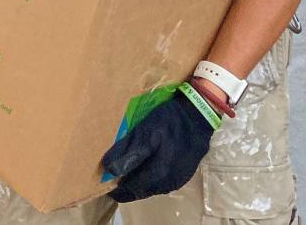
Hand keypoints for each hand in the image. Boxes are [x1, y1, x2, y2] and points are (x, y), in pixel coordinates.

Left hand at [101, 84, 219, 202]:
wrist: (198, 116)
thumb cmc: (168, 121)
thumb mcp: (143, 132)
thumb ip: (126, 152)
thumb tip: (109, 169)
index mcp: (159, 172)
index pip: (133, 189)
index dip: (119, 191)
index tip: (107, 189)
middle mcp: (169, 181)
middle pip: (143, 191)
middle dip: (128, 189)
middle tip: (115, 183)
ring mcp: (178, 178)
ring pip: (153, 188)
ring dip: (140, 185)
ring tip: (127, 177)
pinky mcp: (184, 173)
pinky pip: (163, 184)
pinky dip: (151, 181)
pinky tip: (145, 172)